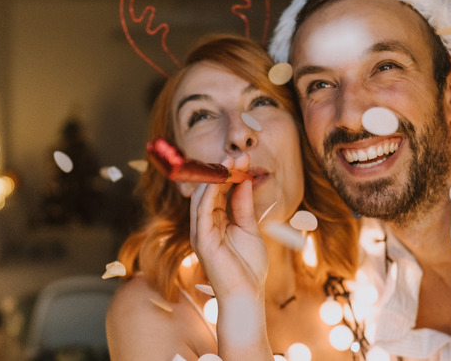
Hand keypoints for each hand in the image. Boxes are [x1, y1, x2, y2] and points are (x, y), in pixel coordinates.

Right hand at [189, 154, 267, 296]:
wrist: (246, 295)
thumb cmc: (248, 267)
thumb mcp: (249, 229)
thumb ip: (243, 206)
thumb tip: (244, 181)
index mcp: (215, 222)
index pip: (218, 191)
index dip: (230, 174)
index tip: (244, 159)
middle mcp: (204, 225)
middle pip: (209, 190)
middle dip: (223, 171)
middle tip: (240, 155)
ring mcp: (201, 232)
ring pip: (203, 196)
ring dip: (217, 177)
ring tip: (233, 162)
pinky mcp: (202, 240)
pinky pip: (202, 211)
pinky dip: (210, 193)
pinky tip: (222, 179)